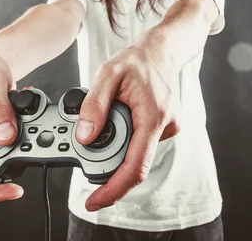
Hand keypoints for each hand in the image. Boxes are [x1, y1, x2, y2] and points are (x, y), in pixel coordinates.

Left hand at [75, 44, 180, 210]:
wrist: (162, 51)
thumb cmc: (137, 60)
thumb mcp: (107, 73)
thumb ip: (94, 105)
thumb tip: (84, 137)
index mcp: (153, 117)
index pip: (135, 166)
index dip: (114, 189)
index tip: (95, 201)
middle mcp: (166, 127)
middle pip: (134, 164)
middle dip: (108, 163)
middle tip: (87, 146)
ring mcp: (168, 128)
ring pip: (137, 152)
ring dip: (117, 146)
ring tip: (110, 115)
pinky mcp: (165, 128)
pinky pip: (141, 142)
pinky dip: (127, 138)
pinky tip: (123, 116)